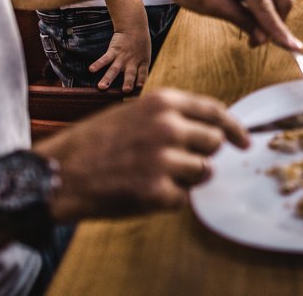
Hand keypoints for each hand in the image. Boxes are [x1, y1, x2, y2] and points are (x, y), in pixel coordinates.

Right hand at [36, 88, 247, 221]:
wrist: (59, 173)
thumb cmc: (95, 143)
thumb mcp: (135, 112)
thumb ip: (172, 116)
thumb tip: (211, 129)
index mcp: (163, 102)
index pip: (215, 111)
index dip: (234, 128)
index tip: (244, 142)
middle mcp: (168, 126)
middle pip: (214, 143)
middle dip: (202, 154)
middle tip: (175, 162)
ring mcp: (163, 159)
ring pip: (203, 171)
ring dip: (185, 178)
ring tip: (152, 174)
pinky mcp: (156, 191)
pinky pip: (182, 198)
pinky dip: (166, 199)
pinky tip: (140, 190)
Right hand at [90, 28, 151, 91]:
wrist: (134, 28)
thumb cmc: (140, 46)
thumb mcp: (145, 57)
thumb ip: (141, 69)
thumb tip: (138, 86)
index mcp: (142, 63)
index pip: (143, 74)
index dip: (142, 80)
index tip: (139, 87)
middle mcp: (132, 62)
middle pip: (130, 74)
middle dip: (128, 82)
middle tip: (125, 91)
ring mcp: (122, 57)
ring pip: (114, 69)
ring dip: (108, 78)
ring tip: (101, 87)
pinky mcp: (114, 50)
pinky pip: (105, 58)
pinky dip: (98, 64)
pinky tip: (91, 69)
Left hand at [152, 0, 301, 50]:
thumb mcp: (208, 4)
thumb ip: (239, 18)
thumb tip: (263, 38)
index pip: (266, 4)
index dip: (279, 29)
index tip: (294, 48)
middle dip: (276, 23)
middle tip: (256, 43)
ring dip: (270, 17)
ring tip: (250, 34)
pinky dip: (264, 8)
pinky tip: (248, 18)